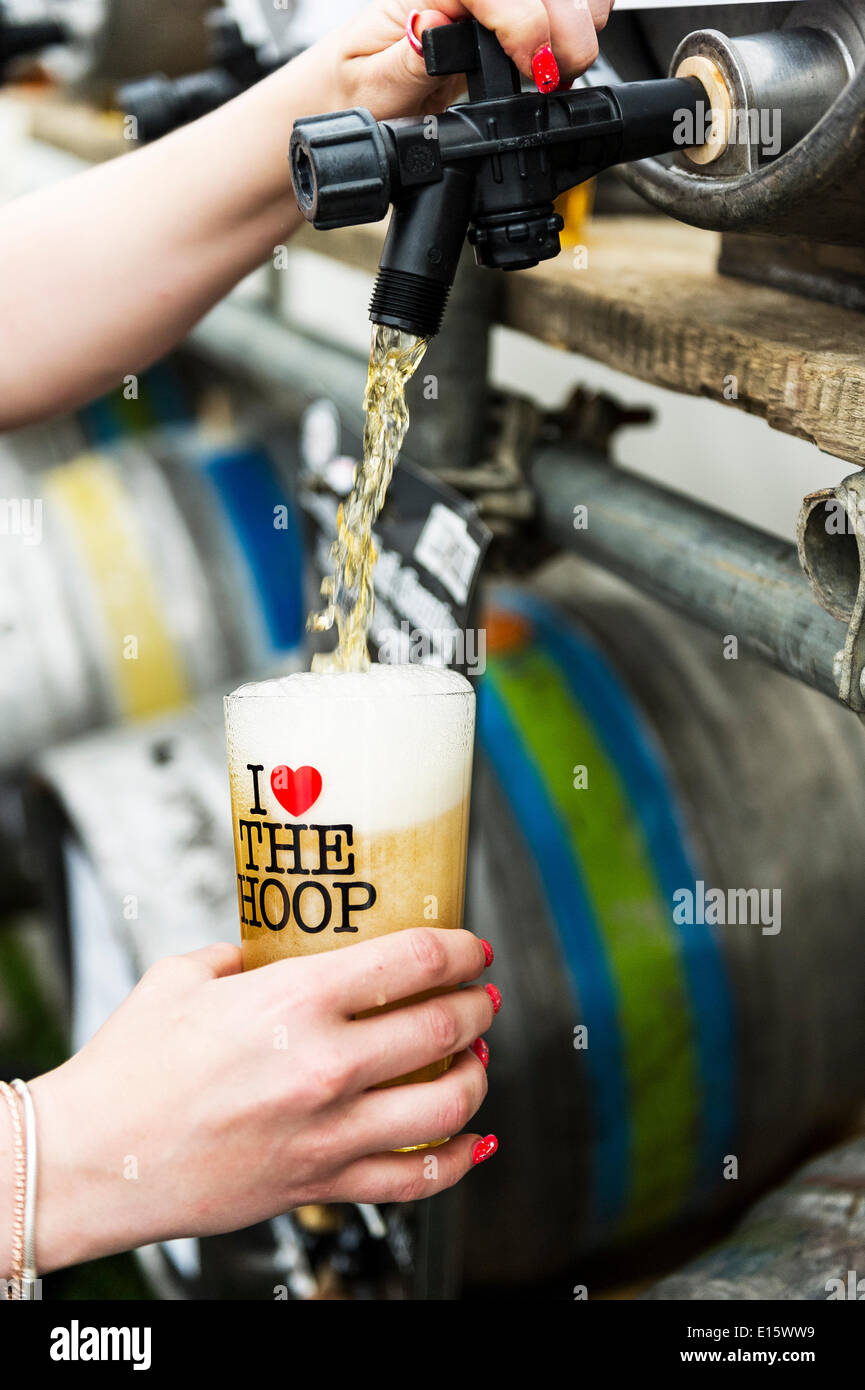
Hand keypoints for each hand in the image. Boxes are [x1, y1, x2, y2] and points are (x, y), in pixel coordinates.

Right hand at [27, 930, 496, 1272]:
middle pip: (444, 1027)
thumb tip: (273, 948)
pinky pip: (415, 1179)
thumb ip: (242, 955)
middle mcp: (325, 1066)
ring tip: (478, 1057)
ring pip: (447, 1104)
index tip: (472, 946)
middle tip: (483, 996)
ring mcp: (328, 1132)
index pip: (414, 961)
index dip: (461, 948)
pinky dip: (459, 1160)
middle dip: (479, 1005)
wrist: (90, 1160)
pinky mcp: (320, 1184)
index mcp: (294, 1000)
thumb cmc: (128, 1067)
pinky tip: (474, 1140)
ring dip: (478, 1074)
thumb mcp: (182, 976)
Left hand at [328, 1, 614, 119]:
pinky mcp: (504, 9)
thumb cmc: (358, 90)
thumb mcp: (373, 87)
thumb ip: (406, 62)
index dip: (524, 19)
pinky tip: (564, 52)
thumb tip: (432, 30)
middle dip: (564, 23)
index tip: (534, 66)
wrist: (355, 92)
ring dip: (579, 18)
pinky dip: (579, 17)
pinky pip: (558, 0)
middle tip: (557, 76)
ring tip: (562, 69)